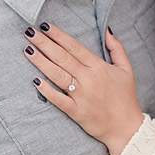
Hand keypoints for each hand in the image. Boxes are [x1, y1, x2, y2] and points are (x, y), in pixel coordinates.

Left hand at [24, 23, 143, 154]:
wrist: (126, 128)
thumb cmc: (125, 97)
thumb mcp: (126, 69)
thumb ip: (117, 48)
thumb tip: (106, 30)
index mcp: (99, 67)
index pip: (75, 47)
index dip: (59, 35)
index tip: (45, 26)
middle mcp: (89, 79)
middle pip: (63, 57)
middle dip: (45, 43)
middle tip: (30, 32)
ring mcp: (82, 96)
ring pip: (58, 75)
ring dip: (41, 62)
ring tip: (28, 50)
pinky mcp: (76, 112)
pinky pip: (59, 100)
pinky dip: (47, 91)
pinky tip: (35, 80)